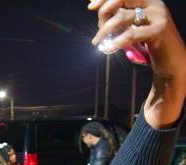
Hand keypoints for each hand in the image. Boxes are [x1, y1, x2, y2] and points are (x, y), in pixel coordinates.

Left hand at [90, 0, 184, 127]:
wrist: (172, 61)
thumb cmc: (149, 45)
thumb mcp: (133, 27)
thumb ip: (119, 18)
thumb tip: (95, 7)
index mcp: (147, 1)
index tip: (91, 7)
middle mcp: (154, 4)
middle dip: (103, 14)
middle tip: (99, 31)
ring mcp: (158, 16)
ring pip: (122, 17)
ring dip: (105, 31)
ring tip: (99, 43)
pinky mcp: (159, 31)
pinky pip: (131, 34)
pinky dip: (118, 41)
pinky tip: (111, 46)